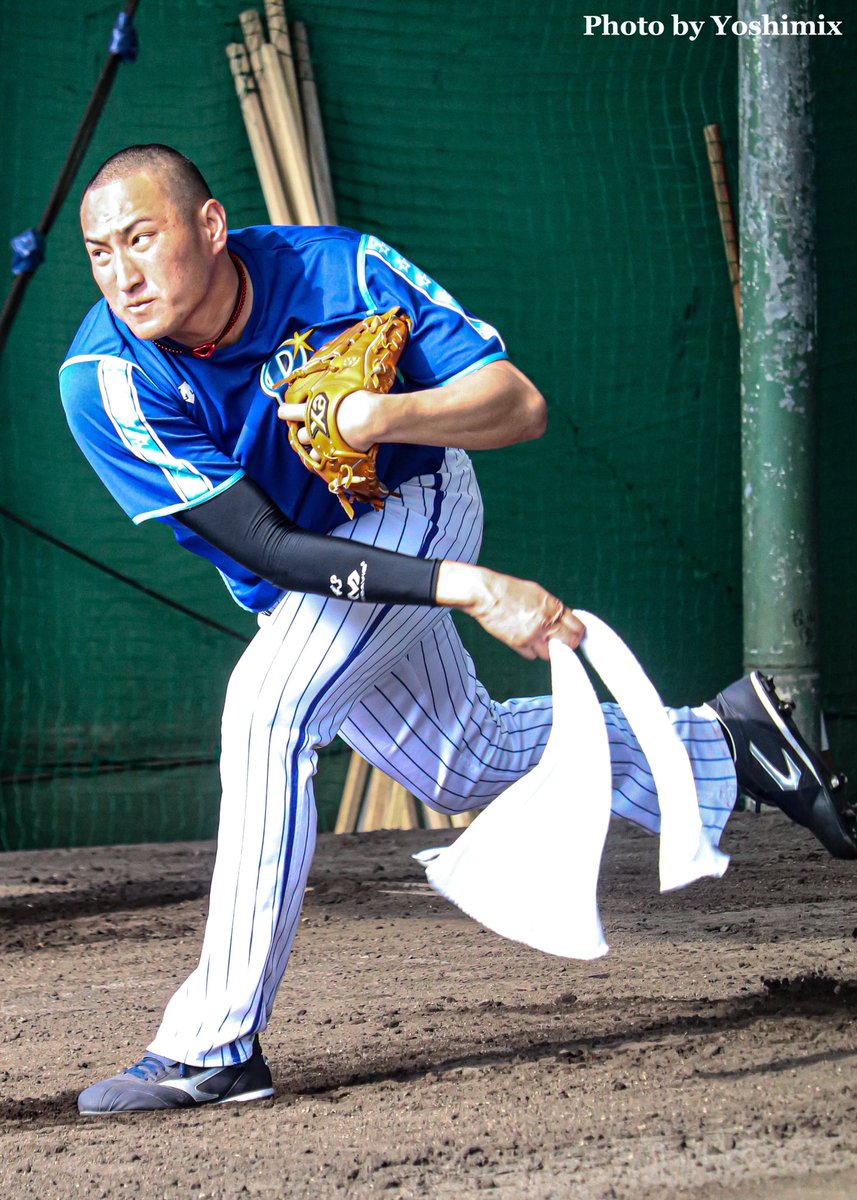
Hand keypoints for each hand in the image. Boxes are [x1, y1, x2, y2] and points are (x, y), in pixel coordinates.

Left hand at [276, 388, 381, 452]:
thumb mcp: (338, 386)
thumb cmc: (355, 399)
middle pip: (300, 436)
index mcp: (312, 410)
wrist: (370, 418)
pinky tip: (328, 457)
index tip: (283, 412)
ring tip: (318, 446)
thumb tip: (324, 385)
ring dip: (313, 449)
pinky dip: (325, 460)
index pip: (290, 412)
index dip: (286, 412)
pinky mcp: (337, 456)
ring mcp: (325, 445)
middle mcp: (315, 429)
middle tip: (307, 430)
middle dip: (303, 433)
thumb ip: (327, 390)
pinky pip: (326, 462)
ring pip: (311, 452)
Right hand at [435, 562, 584, 659]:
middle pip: (569, 643)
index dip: (577, 633)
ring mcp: (533, 634)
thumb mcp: (537, 593)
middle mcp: (546, 622)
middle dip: (567, 644)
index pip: (578, 627)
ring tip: (540, 641)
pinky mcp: (519, 643)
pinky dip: (531, 651)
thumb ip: (552, 607)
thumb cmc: (509, 590)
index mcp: (553, 607)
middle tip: (561, 643)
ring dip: (547, 649)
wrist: (486, 594)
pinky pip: (532, 656)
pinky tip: (525, 641)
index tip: (574, 635)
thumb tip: (563, 619)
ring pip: (551, 654)